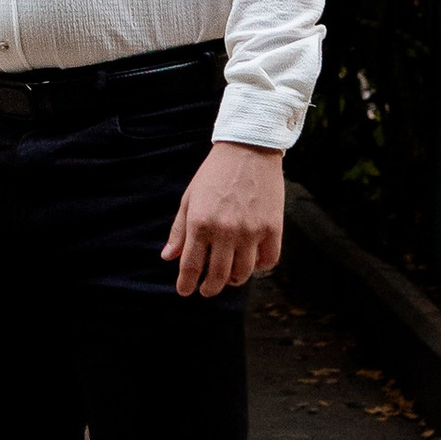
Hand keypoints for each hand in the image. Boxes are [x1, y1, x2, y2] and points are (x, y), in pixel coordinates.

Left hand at [163, 141, 284, 298]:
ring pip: (243, 273)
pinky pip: (268, 261)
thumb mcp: (190, 197)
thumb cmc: (215, 173)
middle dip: (209, 288)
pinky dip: (259, 268)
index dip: (186, 284)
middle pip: (218, 276)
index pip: (191, 266)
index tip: (184, 291)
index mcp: (200, 222)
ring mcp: (251, 231)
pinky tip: (251, 263)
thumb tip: (167, 257)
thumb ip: (179, 229)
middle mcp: (225, 230)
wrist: (248, 148)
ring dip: (233, 281)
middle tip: (206, 290)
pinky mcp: (272, 228)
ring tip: (229, 278)